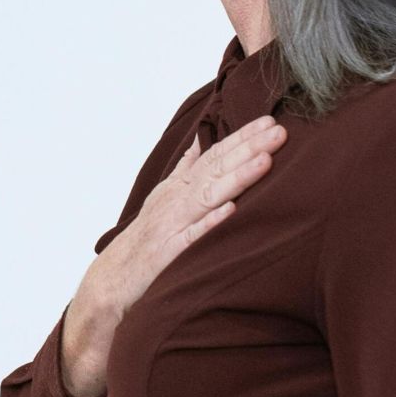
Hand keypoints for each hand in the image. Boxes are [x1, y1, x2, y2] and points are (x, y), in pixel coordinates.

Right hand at [88, 113, 284, 317]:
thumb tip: (200, 140)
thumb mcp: (164, 195)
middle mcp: (177, 199)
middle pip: (216, 168)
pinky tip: (230, 211)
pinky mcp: (170, 252)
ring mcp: (173, 224)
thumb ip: (185, 168)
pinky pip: (192, 237)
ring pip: (208, 196)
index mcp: (179, 186)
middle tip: (280, 132)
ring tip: (266, 161)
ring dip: (237, 178)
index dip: (242, 137)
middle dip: (249, 148)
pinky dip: (209, 223)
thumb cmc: (146, 235)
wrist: (115, 275)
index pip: (215, 154)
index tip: (269, 121)